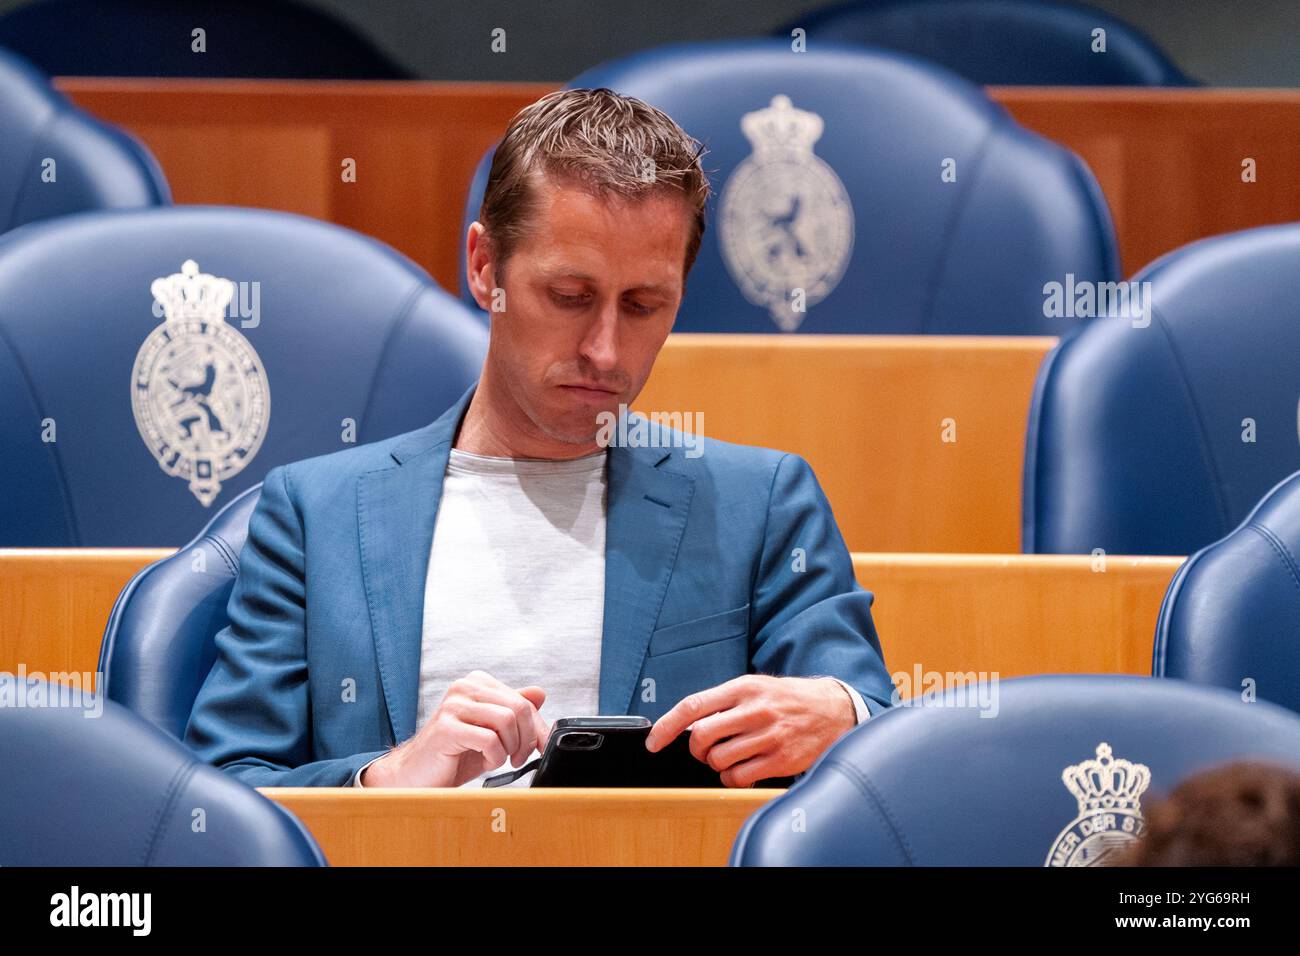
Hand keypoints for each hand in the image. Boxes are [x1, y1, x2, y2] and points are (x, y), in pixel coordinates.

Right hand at [361, 670, 549, 786]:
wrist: (416, 775)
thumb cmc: (454, 754)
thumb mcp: (491, 731)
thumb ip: (513, 710)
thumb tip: (539, 693)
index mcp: (476, 683)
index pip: (523, 700)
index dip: (537, 727)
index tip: (540, 747)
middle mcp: (464, 687)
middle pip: (518, 708)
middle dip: (526, 739)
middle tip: (518, 758)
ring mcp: (453, 705)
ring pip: (506, 721)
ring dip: (509, 749)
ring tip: (497, 758)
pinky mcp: (446, 728)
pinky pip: (489, 740)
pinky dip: (494, 757)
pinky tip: (484, 762)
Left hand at [644, 675, 855, 786]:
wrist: (833, 709)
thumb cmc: (787, 699)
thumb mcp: (755, 687)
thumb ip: (723, 701)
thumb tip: (686, 723)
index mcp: (743, 687)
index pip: (693, 706)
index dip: (667, 726)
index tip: (654, 742)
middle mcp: (754, 709)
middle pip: (701, 737)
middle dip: (696, 749)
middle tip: (706, 749)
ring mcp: (768, 735)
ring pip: (718, 760)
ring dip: (717, 764)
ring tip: (732, 755)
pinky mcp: (780, 759)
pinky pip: (738, 777)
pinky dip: (733, 778)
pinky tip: (744, 768)